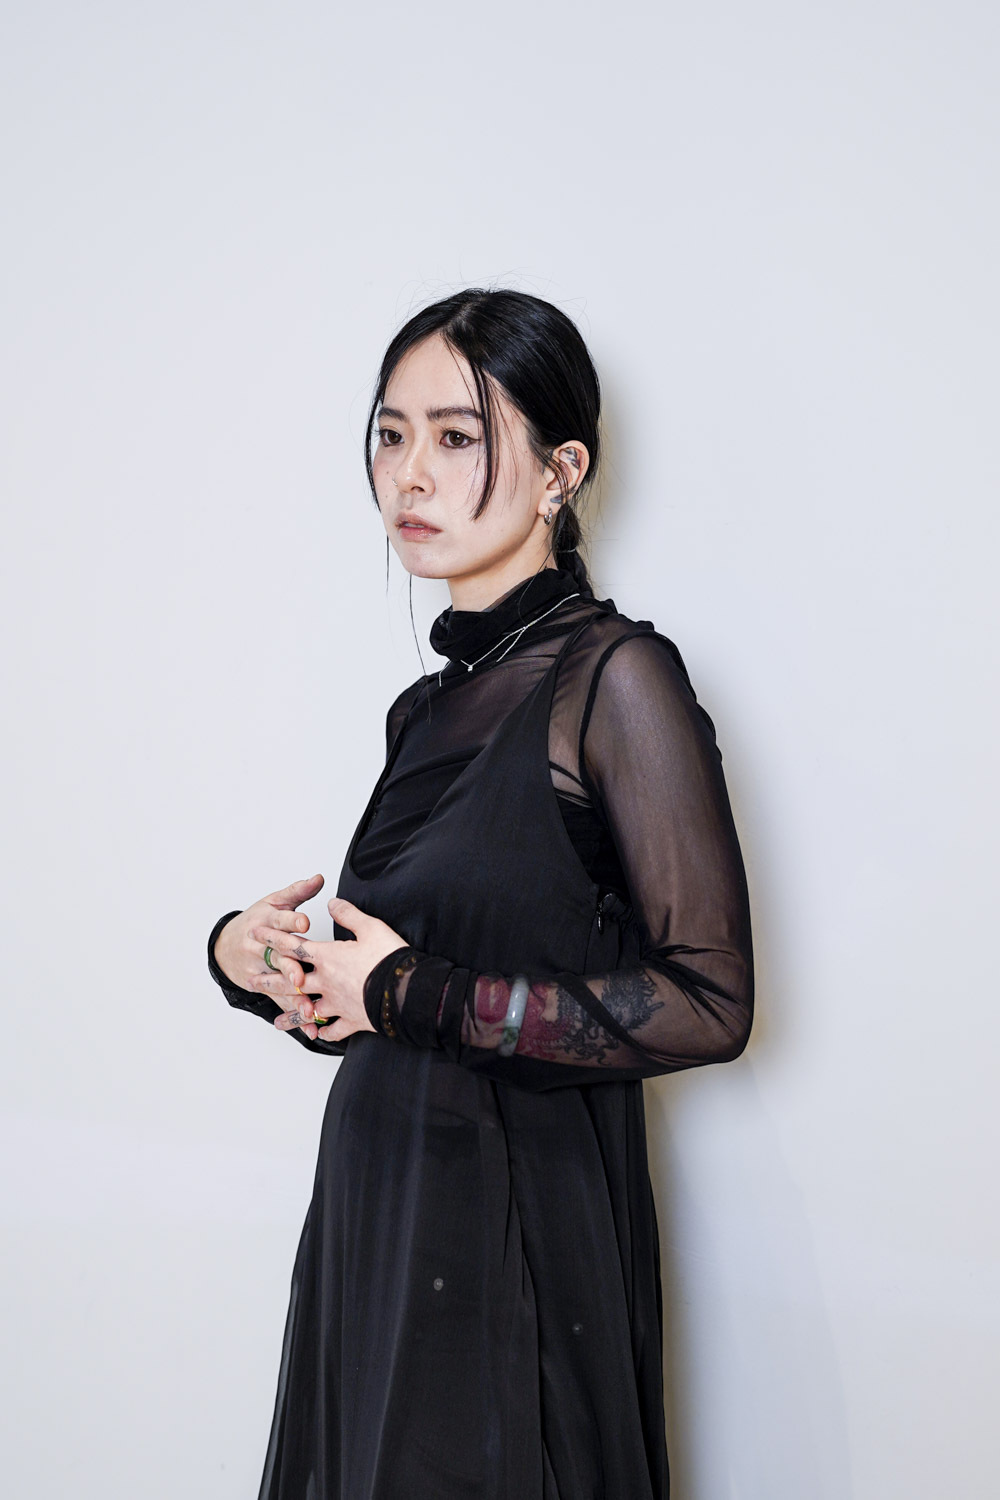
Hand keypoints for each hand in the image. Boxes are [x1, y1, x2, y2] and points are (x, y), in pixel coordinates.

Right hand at [214, 874, 327, 1040]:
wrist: (226, 945)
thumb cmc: (256, 921)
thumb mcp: (274, 902)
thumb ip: (298, 891)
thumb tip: (319, 878)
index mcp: (266, 922)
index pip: (279, 921)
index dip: (292, 921)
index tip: (304, 922)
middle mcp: (260, 946)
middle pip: (277, 956)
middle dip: (289, 966)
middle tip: (301, 975)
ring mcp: (258, 967)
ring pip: (277, 982)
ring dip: (293, 995)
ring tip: (308, 1007)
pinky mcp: (261, 985)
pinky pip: (278, 999)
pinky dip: (292, 1011)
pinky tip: (308, 1024)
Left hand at [250, 896, 408, 1044]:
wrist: (406, 992)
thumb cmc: (389, 958)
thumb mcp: (370, 927)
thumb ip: (348, 915)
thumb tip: (332, 903)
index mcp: (328, 957)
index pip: (293, 945)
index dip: (273, 937)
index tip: (256, 933)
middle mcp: (326, 982)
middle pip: (290, 981)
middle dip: (269, 979)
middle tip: (251, 980)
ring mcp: (337, 1004)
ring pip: (307, 1010)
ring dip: (291, 1016)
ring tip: (276, 1023)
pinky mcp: (352, 1020)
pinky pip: (333, 1030)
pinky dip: (325, 1032)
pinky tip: (319, 1034)